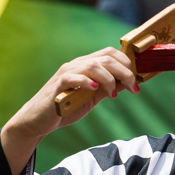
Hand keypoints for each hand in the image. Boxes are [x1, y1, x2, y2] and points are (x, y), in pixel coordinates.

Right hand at [0, 47, 137, 174]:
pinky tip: (95, 89)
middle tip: (133, 88)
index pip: (109, 54)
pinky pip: (72, 77)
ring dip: (109, 79)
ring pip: (93, 65)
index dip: (127, 64)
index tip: (137, 81)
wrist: (37, 121)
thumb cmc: (64, 109)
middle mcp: (76, 65)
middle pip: (106, 58)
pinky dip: (86, 82)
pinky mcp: (57, 86)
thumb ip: (107, 89)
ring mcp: (66, 74)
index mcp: (85, 66)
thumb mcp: (92, 98)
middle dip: (125, 72)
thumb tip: (127, 83)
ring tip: (113, 94)